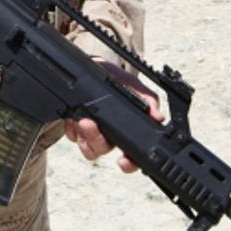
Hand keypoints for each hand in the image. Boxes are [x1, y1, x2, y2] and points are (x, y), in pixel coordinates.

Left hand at [64, 59, 161, 174]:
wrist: (94, 66)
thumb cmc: (117, 78)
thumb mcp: (134, 85)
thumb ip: (147, 99)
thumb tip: (158, 116)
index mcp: (128, 129)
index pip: (133, 155)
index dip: (131, 163)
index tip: (123, 161)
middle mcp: (110, 135)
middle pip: (104, 150)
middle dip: (96, 140)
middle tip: (89, 123)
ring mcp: (92, 133)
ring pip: (87, 148)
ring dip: (83, 134)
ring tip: (80, 118)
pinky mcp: (76, 127)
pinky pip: (73, 136)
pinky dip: (72, 126)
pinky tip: (73, 114)